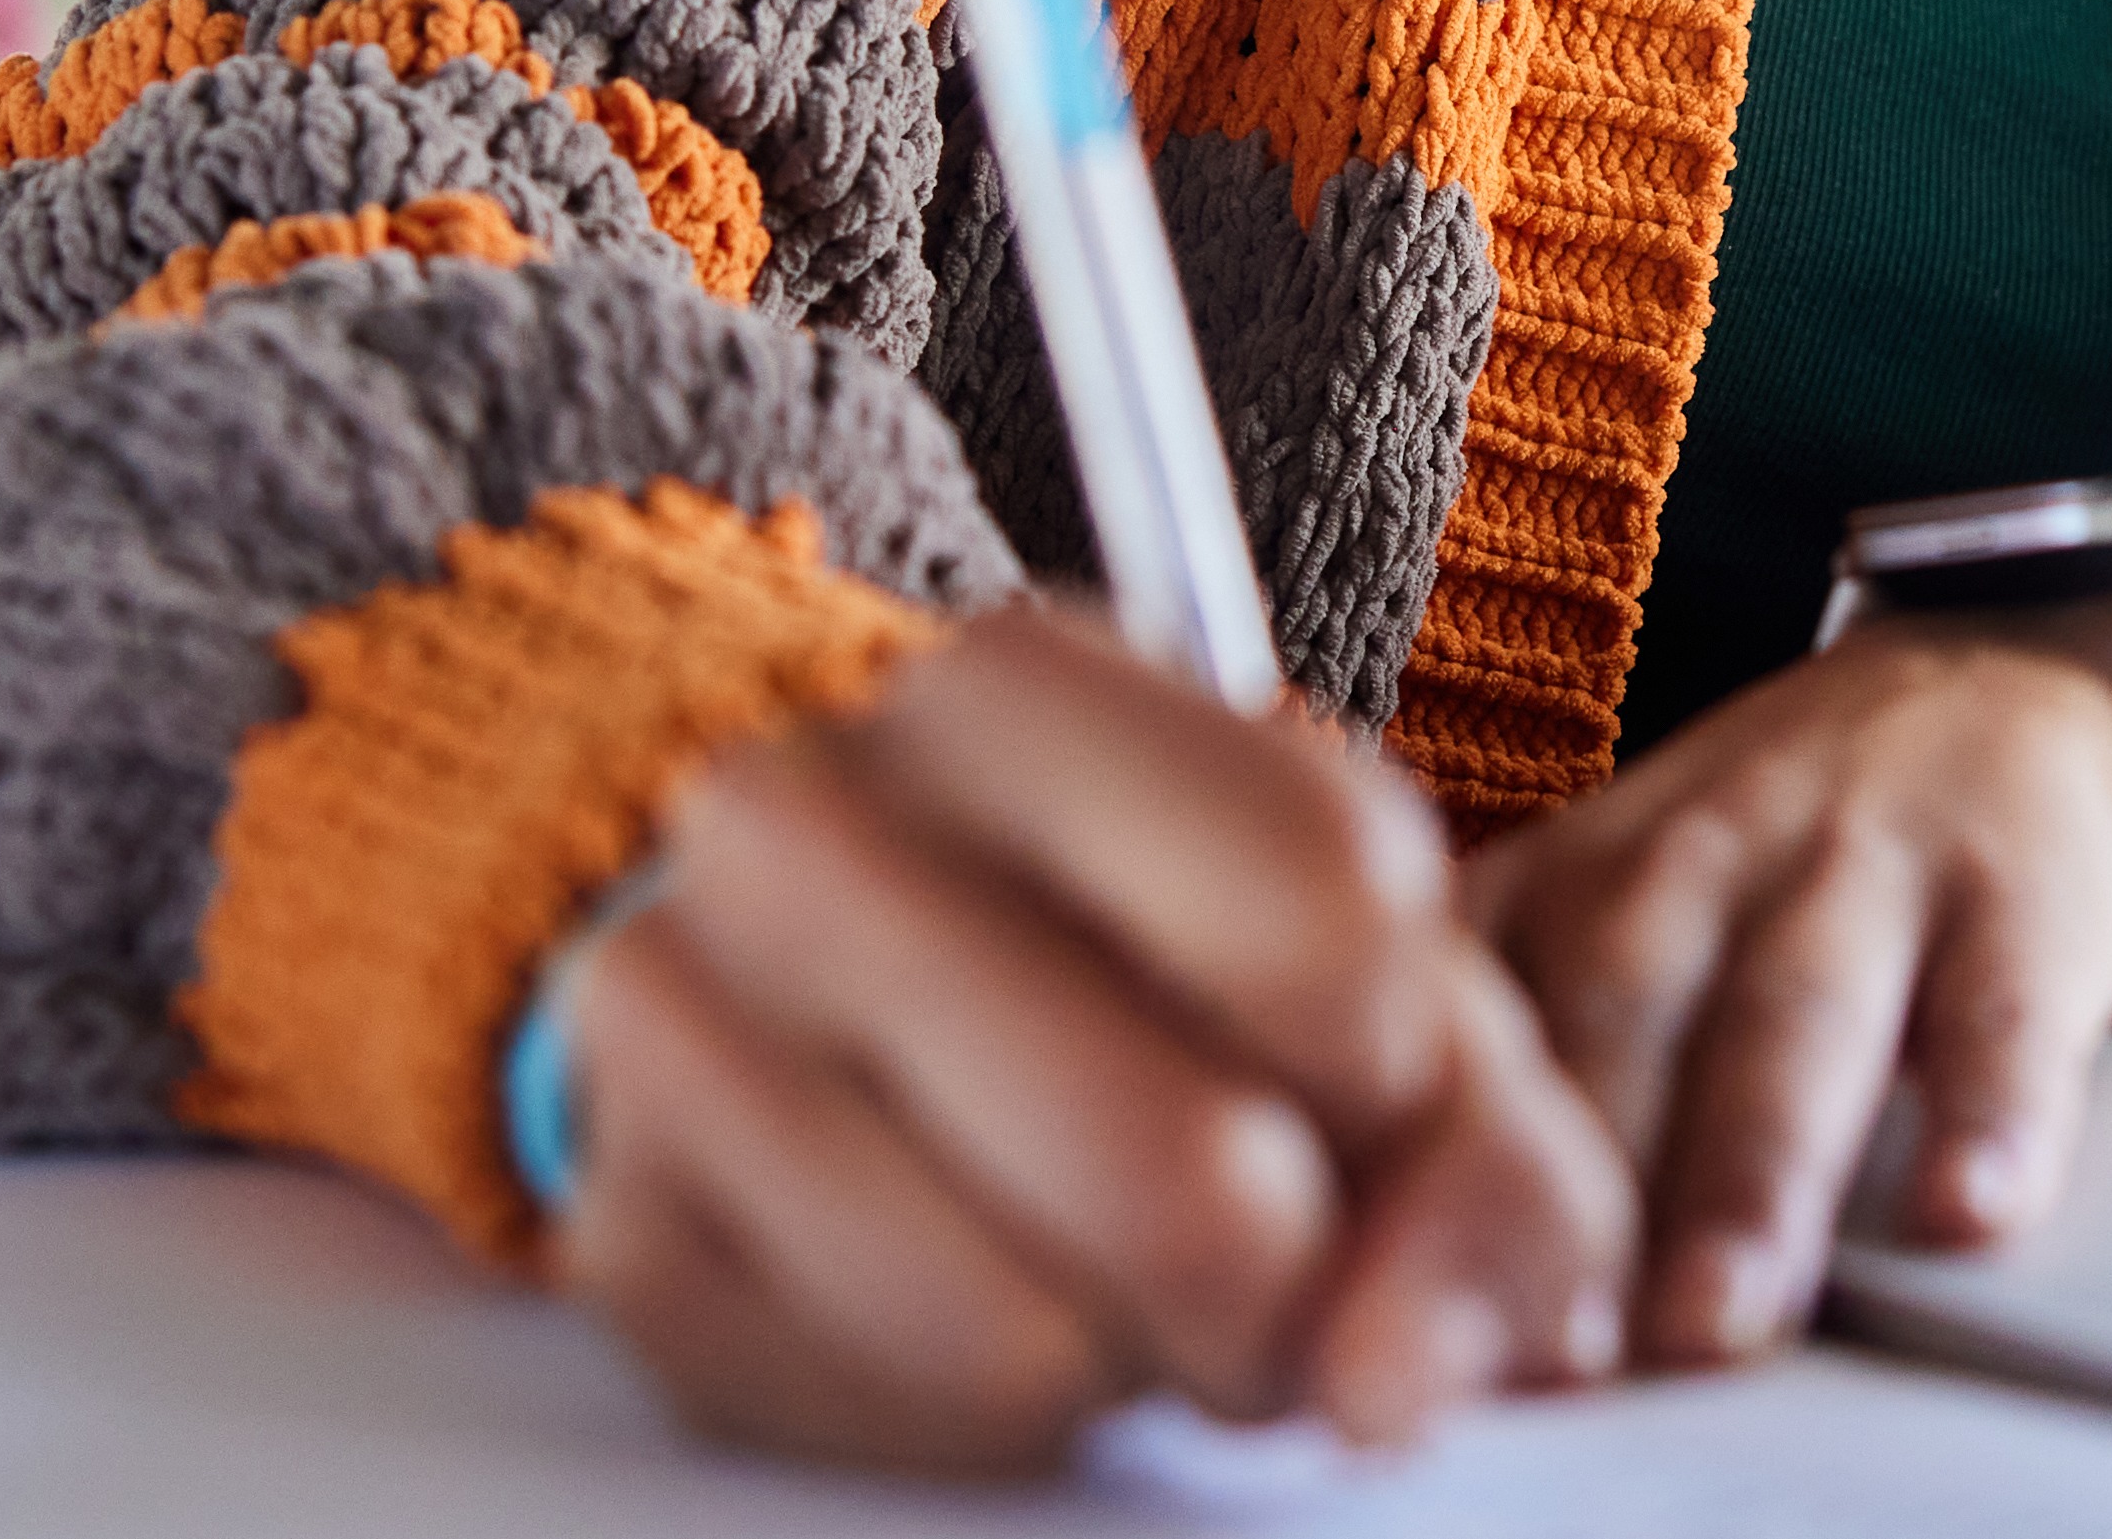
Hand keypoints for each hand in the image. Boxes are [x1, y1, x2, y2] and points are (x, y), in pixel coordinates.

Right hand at [562, 604, 1631, 1474]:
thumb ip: (1485, 1168)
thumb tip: (1394, 1380)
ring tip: (1107, 1258)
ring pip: (1028, 1334)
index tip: (1358, 1069)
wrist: (821, 996)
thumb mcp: (1368, 993)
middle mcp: (802, 819)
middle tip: (1259, 1238)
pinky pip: (898, 1423)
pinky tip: (985, 1290)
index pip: (1333, 910)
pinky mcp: (626, 1239)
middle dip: (1282, 1277)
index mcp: (1009, 688)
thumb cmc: (1136, 971)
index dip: (1403, 1067)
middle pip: (1185, 1177)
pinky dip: (989, 1416)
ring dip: (1128, 1356)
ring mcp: (674, 1026)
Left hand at [1453, 605, 2111, 1371]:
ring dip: (1744, 1179)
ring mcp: (1855, 872)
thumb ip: (1506, 1078)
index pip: (1469, 1030)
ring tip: (1721, 1320)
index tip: (1391, 1328)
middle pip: (1611, 1023)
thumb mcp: (1608, 918)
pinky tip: (1967, 1214)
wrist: (1994, 676)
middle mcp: (1684, 866)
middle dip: (1567, 1198)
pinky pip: (2002, 1012)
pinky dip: (1989, 1117)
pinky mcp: (2018, 897)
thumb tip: (1382, 1295)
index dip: (1419, 1178)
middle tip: (1538, 1361)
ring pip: (1790, 1020)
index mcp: (1559, 887)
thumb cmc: (1769, 867)